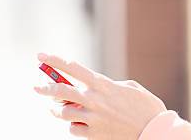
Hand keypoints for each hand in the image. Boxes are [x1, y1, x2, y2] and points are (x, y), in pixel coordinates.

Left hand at [33, 53, 166, 138]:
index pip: (73, 68)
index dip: (54, 61)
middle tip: (36, 86)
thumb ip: (109, 85)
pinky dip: (74, 125)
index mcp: (104, 84)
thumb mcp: (129, 88)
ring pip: (64, 112)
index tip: (41, 57)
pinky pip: (74, 129)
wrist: (154, 131)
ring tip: (55, 109)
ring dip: (57, 110)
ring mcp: (93, 118)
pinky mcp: (94, 135)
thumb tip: (94, 87)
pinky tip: (79, 123)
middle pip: (61, 91)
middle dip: (45, 87)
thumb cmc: (145, 107)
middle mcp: (95, 100)